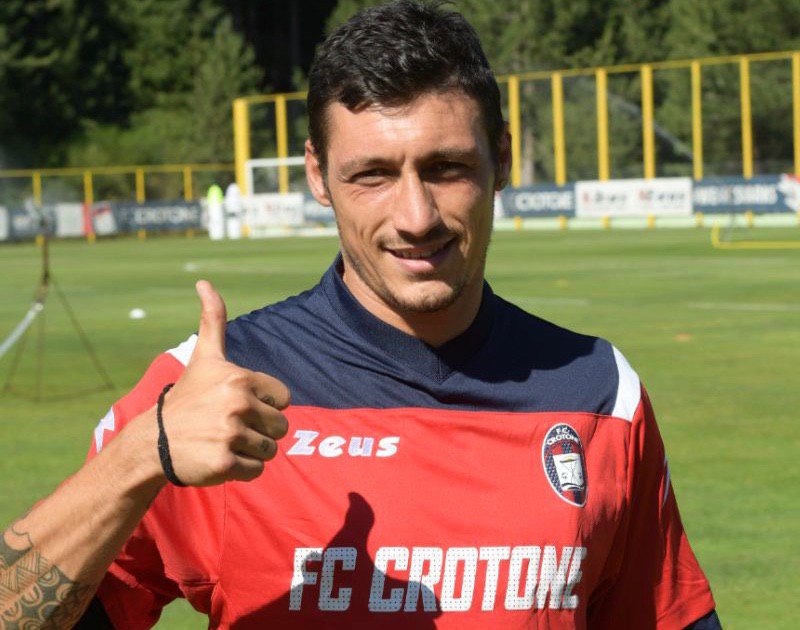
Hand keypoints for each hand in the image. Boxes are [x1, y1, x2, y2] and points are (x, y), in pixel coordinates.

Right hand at [154, 280, 290, 485]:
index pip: (284, 399)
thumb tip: (204, 282)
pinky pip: (257, 470)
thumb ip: (213, 319)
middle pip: (280, 427)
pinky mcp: (225, 463)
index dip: (265, 405)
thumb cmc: (186, 397)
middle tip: (229, 426)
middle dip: (260, 430)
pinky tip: (219, 458)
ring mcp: (231, 435)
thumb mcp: (203, 356)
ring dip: (251, 450)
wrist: (153, 442)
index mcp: (240, 379)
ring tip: (223, 441)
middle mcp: (238, 405)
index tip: (238, 404)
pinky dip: (241, 469)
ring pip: (270, 450)